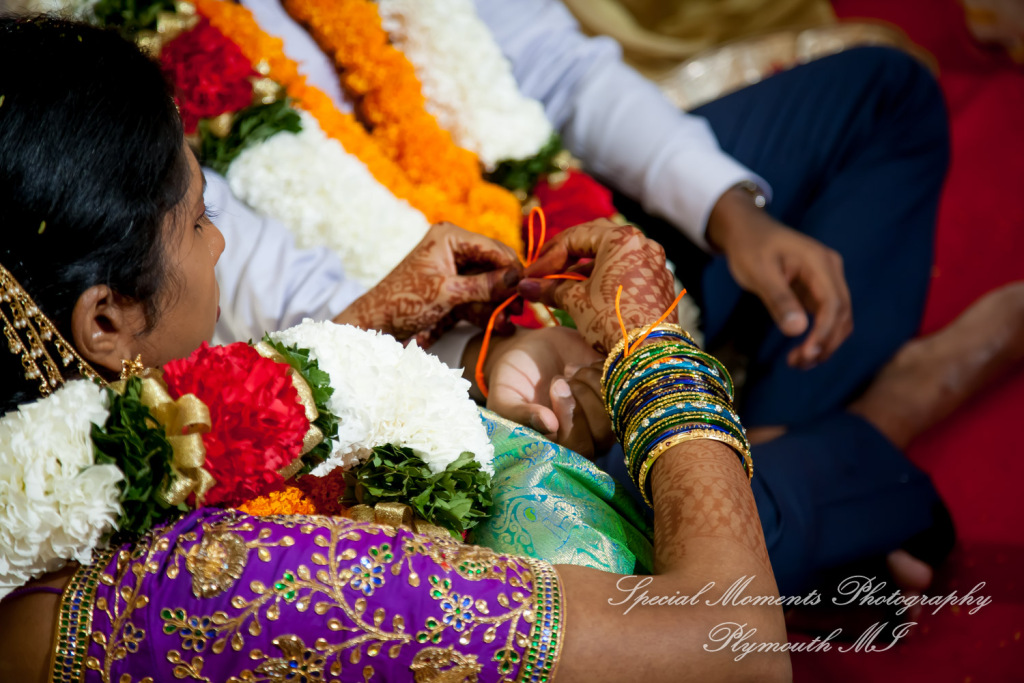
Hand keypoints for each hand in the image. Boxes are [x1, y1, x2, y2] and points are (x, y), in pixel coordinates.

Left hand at [335, 222, 521, 341]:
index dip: (513, 267)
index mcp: (450, 236)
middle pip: (494, 265)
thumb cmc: (405, 302)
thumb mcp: (448, 293)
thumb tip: (517, 279)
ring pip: (489, 283)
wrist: (377, 325)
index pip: (493, 247)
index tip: (528, 288)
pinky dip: (487, 310)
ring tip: (508, 322)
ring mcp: (455, 269)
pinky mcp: (454, 289)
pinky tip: (499, 325)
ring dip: (499, 303)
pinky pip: (479, 296)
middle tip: (519, 309)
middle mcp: (455, 248)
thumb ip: (484, 285)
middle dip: (507, 288)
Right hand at [467, 326, 613, 458]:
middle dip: (581, 401)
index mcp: (558, 446)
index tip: (555, 388)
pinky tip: (583, 364)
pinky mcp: (617, 389)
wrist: (529, 349)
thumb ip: (519, 414)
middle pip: (603, 434)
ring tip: (570, 369)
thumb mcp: (504, 397)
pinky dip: (604, 370)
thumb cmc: (512, 378)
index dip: (572, 422)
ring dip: (593, 384)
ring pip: (617, 410)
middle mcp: (586, 436)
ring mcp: (605, 413)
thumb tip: (549, 425)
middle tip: (560, 379)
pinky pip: (625, 385)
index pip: (579, 449)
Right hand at [517, 220, 676, 352]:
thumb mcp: (575, 301)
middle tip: (546, 272)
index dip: (548, 256)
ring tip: (563, 288)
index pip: (574, 237)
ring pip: (612, 257)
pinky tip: (589, 296)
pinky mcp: (660, 283)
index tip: (531, 274)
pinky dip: (605, 279)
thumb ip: (550, 288)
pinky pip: (627, 272)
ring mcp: (654, 263)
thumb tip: (525, 286)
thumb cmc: (610, 320)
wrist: (647, 352)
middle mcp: (642, 243)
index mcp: (620, 239)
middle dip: (567, 257)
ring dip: (585, 269)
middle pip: (594, 240)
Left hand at [707, 188, 852, 367]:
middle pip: (842, 314)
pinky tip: (802, 350)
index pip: (833, 304)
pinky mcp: (818, 288)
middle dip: (825, 343)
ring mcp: (827, 279)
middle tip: (799, 363)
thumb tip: (798, 331)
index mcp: (819, 262)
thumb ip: (779, 299)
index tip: (807, 354)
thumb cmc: (750, 247)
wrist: (746, 230)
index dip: (824, 333)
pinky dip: (819, 335)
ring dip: (824, 343)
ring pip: (838, 318)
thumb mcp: (759, 273)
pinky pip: (827, 316)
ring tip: (798, 362)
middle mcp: (830, 270)